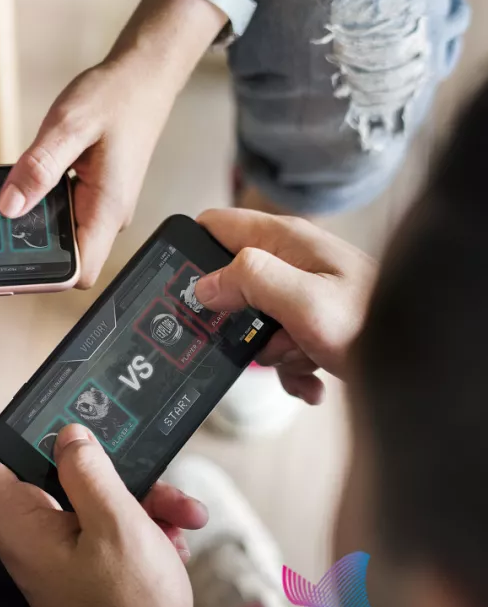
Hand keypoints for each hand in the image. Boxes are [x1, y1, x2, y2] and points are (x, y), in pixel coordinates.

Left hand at [0, 63, 171, 288]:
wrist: (144, 75)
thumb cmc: (117, 96)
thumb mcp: (69, 126)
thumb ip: (38, 167)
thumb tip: (9, 207)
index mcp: (108, 208)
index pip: (81, 273)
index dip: (48, 274)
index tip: (13, 260)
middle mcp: (109, 215)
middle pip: (68, 258)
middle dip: (33, 247)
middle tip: (1, 224)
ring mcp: (104, 206)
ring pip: (64, 236)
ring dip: (37, 222)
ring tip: (15, 195)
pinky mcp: (96, 194)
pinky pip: (66, 213)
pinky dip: (44, 203)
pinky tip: (31, 181)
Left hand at [0, 424, 196, 606]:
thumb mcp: (117, 527)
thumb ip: (90, 473)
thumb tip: (69, 435)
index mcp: (20, 522)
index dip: (4, 426)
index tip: (45, 410)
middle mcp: (30, 533)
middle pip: (47, 469)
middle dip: (102, 461)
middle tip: (134, 457)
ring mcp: (57, 548)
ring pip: (88, 495)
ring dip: (137, 495)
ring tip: (178, 511)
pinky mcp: (83, 562)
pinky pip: (105, 524)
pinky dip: (140, 524)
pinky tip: (174, 537)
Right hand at [194, 208, 378, 403]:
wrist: (423, 360)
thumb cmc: (374, 326)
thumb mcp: (302, 301)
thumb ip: (250, 280)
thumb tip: (205, 284)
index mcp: (285, 241)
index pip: (215, 226)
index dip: (192, 254)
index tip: (183, 290)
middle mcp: (293, 260)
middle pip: (231, 283)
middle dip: (235, 319)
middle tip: (258, 335)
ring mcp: (304, 292)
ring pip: (255, 321)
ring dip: (270, 350)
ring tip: (302, 355)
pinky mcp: (313, 322)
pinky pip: (281, 345)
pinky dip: (291, 368)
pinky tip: (311, 379)